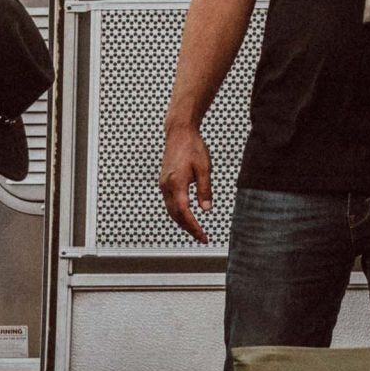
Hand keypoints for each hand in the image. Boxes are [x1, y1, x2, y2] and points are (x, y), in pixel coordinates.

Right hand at [161, 124, 213, 243]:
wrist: (179, 133)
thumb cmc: (193, 147)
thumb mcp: (204, 168)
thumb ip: (205, 190)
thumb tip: (206, 209)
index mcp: (176, 183)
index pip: (184, 212)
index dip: (193, 226)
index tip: (203, 236)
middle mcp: (166, 186)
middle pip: (175, 215)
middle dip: (188, 228)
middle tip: (202, 237)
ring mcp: (163, 184)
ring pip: (171, 210)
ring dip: (182, 222)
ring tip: (196, 230)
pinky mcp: (164, 182)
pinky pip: (169, 203)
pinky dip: (178, 213)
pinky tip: (187, 216)